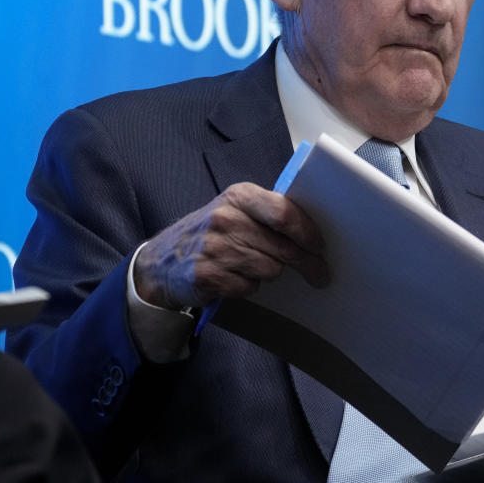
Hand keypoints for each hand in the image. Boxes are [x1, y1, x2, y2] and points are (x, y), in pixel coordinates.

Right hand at [133, 182, 328, 310]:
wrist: (161, 260)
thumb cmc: (211, 233)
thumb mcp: (236, 210)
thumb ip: (270, 214)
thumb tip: (313, 230)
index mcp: (240, 196)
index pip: (285, 214)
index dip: (309, 233)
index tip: (322, 247)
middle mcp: (227, 219)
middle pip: (284, 247)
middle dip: (307, 263)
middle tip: (320, 273)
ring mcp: (215, 248)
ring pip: (270, 269)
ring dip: (269, 272)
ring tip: (253, 266)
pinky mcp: (207, 275)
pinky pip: (249, 286)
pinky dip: (248, 285)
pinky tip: (234, 276)